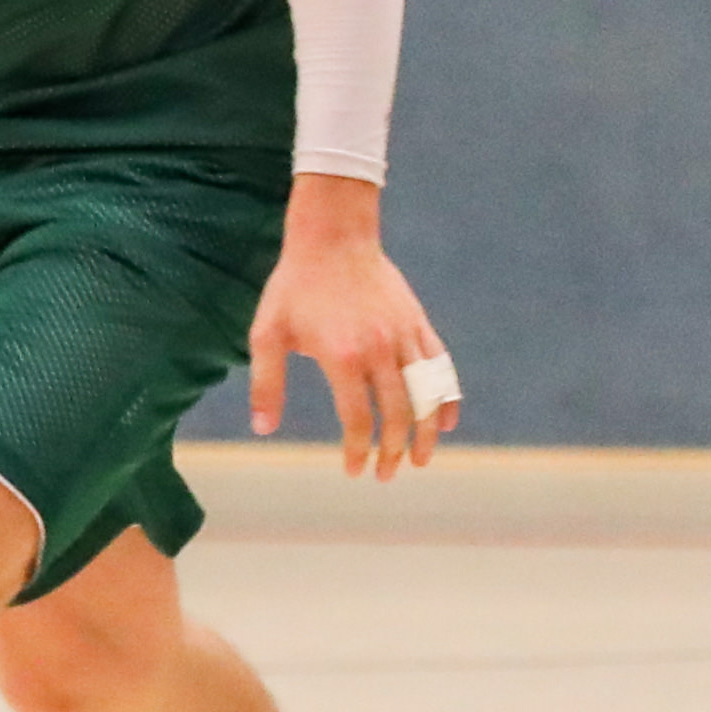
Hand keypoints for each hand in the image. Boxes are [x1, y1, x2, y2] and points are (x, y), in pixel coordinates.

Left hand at [247, 175, 454, 479]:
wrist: (333, 237)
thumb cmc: (294, 286)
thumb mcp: (266, 333)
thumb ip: (265, 383)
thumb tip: (263, 429)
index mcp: (343, 357)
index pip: (358, 420)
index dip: (359, 451)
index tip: (355, 471)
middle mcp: (381, 350)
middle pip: (397, 416)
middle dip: (393, 452)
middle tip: (385, 475)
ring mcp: (405, 337)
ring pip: (427, 396)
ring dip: (426, 434)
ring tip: (419, 460)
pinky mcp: (419, 324)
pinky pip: (442, 368)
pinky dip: (447, 398)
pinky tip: (446, 422)